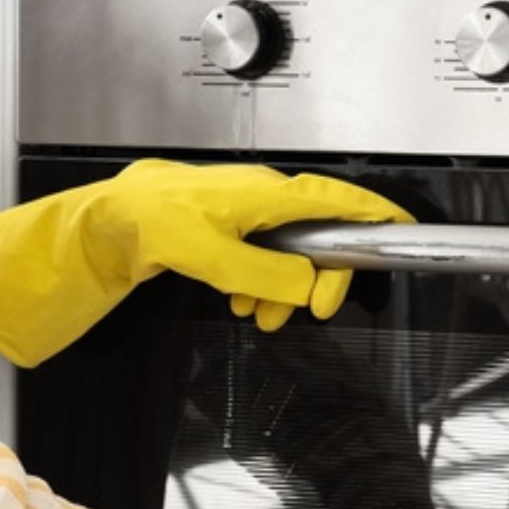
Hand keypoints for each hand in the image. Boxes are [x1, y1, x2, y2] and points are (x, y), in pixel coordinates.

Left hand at [0, 159, 412, 366]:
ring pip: (291, 256)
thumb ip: (267, 272)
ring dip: (284, 290)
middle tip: (313, 310)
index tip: (406, 230)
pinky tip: (243, 299)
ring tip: (261, 312)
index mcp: (264, 195)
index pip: (337, 203)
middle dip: (320, 279)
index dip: (376, 218)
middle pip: (320, 239)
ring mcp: (246, 214)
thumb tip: (308, 284)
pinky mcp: (230, 230)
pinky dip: (261, 285)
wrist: (102, 223)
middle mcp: (261, 199)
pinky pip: (265, 260)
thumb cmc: (146, 224)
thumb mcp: (210, 257)